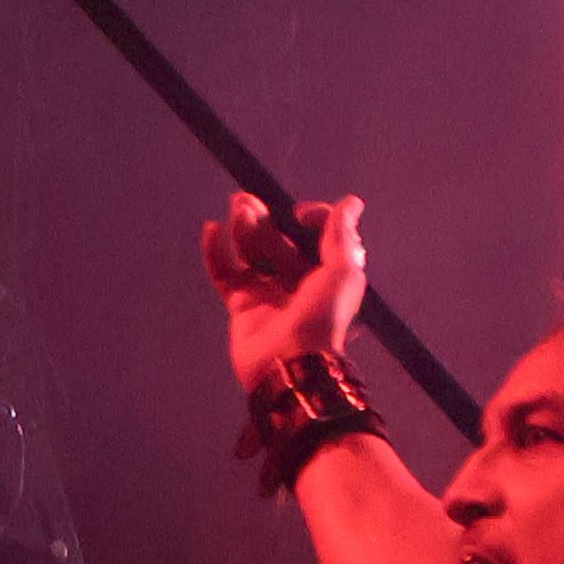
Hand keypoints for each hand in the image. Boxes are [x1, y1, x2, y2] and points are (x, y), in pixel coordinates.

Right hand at [201, 187, 365, 389]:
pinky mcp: (241, 305)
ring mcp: (267, 292)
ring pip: (250, 251)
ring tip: (236, 208)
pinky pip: (225, 272)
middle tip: (245, 200)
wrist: (291, 364)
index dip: (310, 218)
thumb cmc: (322, 318)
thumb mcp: (342, 274)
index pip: (316, 236)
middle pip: (277, 240)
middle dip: (263, 217)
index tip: (300, 214)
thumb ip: (342, 237)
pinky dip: (216, 251)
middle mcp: (296, 280)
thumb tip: (352, 203)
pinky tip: (211, 229)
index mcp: (325, 273)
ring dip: (242, 227)